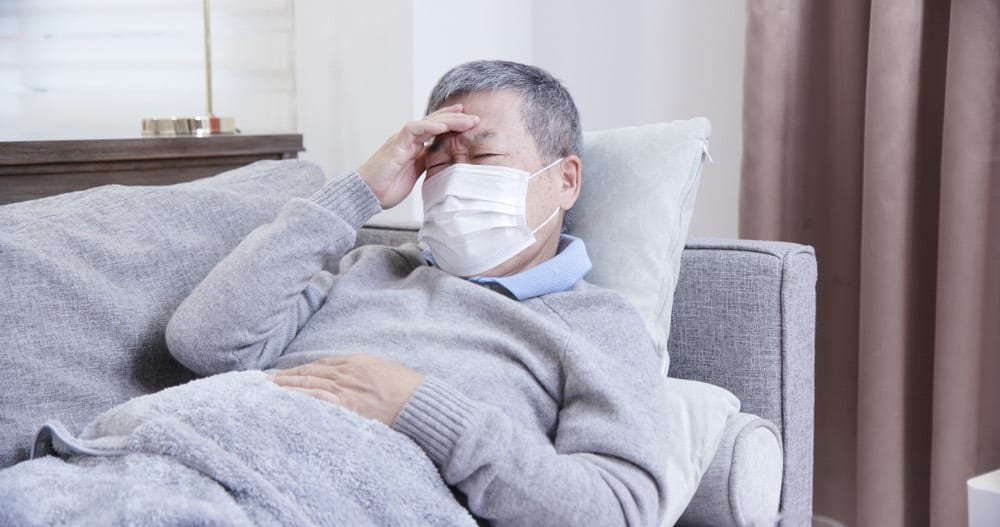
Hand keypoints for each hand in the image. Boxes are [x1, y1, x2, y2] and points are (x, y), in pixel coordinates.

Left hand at [268, 355, 423, 425]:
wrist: (420, 403)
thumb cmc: (407, 391)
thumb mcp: (382, 373)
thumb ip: (361, 374)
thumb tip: (346, 381)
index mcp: (356, 362)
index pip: (319, 365)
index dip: (299, 370)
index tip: (283, 375)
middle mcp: (347, 372)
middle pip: (308, 373)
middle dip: (285, 377)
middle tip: (262, 381)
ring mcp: (346, 389)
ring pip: (308, 384)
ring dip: (285, 386)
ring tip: (265, 391)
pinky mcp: (347, 406)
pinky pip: (317, 400)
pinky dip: (299, 398)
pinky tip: (283, 401)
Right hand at [357, 104, 478, 208]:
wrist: (366, 194)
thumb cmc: (386, 187)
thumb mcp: (414, 175)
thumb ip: (425, 163)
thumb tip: (441, 160)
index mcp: (413, 146)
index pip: (435, 129)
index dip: (452, 123)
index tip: (469, 120)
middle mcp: (408, 139)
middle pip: (434, 122)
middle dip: (455, 118)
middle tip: (474, 117)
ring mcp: (402, 140)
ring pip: (427, 122)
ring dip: (447, 120)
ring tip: (465, 119)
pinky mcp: (395, 145)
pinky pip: (413, 130)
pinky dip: (429, 127)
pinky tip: (443, 127)